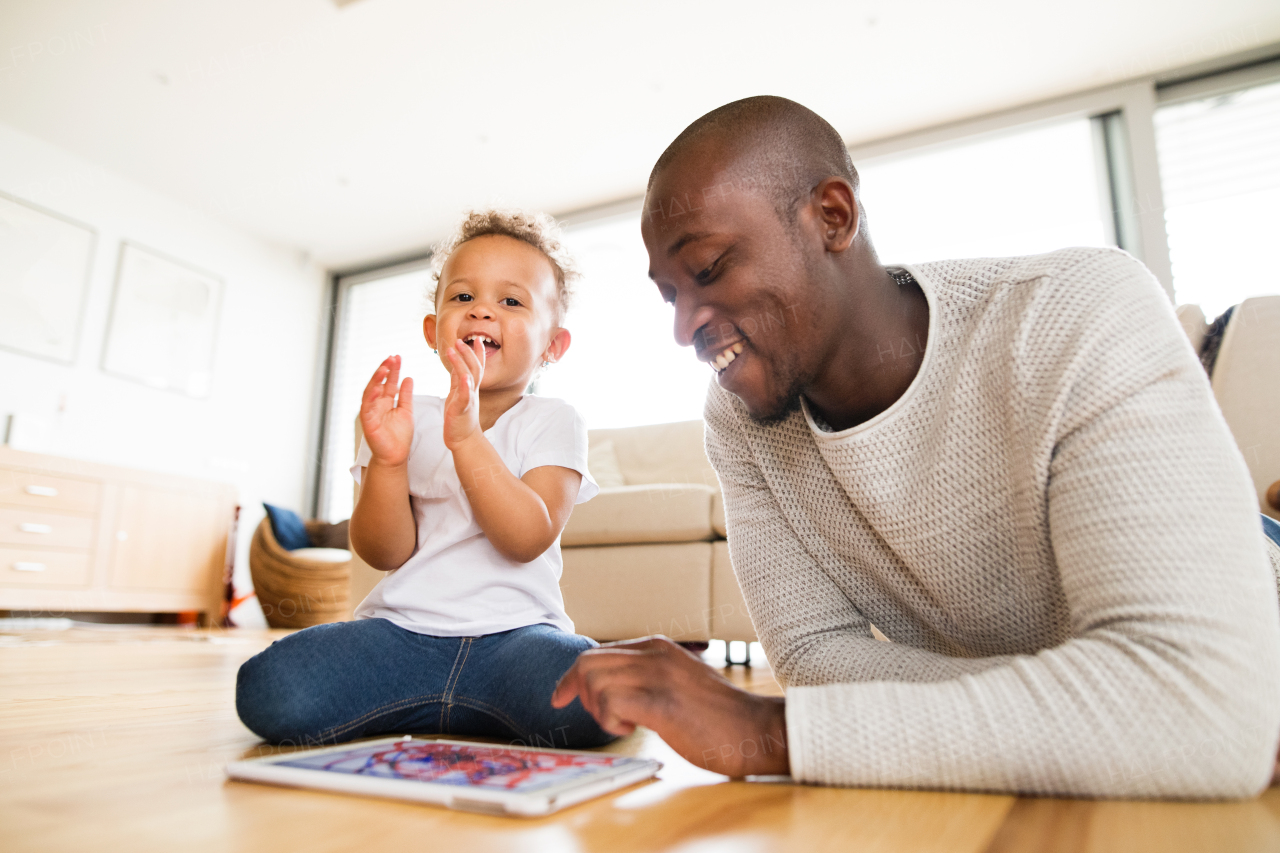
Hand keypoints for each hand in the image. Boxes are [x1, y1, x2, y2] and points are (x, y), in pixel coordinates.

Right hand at [359, 356, 413, 466]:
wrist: (395, 456)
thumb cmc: (399, 436)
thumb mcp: (406, 411)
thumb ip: (405, 395)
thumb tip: (408, 377)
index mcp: (384, 402)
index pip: (388, 382)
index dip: (392, 370)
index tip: (397, 357)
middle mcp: (376, 405)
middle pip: (378, 383)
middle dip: (384, 370)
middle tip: (391, 358)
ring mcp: (370, 413)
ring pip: (370, 392)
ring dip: (377, 380)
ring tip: (384, 368)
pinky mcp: (368, 423)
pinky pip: (367, 408)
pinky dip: (371, 397)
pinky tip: (377, 388)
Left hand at [443, 338, 484, 449]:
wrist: (463, 439)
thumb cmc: (460, 417)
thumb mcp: (458, 394)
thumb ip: (458, 379)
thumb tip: (456, 364)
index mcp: (470, 387)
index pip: (476, 366)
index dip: (477, 352)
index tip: (477, 338)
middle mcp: (472, 391)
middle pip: (474, 368)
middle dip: (468, 353)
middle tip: (460, 340)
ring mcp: (468, 400)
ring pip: (468, 378)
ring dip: (462, 362)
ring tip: (454, 349)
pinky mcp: (462, 409)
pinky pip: (465, 397)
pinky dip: (465, 387)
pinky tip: (464, 378)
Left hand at [551, 636, 788, 776]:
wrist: (758, 729)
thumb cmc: (717, 716)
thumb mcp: (676, 682)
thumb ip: (646, 678)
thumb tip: (609, 688)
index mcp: (657, 647)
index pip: (597, 653)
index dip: (572, 677)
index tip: (560, 697)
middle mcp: (655, 655)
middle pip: (588, 663)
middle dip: (579, 693)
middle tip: (601, 718)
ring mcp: (659, 677)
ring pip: (596, 681)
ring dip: (598, 710)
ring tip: (623, 724)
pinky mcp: (663, 704)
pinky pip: (612, 702)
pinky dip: (610, 720)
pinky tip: (631, 729)